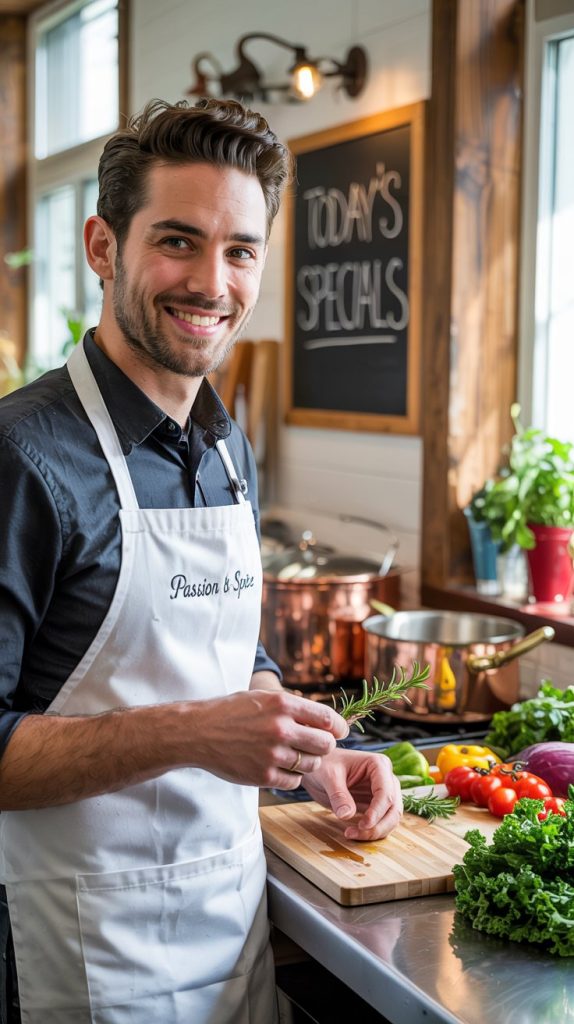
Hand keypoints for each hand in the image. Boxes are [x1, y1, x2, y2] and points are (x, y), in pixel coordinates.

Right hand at [184, 690, 348, 790]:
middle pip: (325, 744)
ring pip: (312, 765)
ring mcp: (272, 754)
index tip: (340, 732)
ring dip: (309, 762)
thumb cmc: (232, 712)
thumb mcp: (263, 698)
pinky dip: (293, 776)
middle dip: (325, 746)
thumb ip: (294, 707)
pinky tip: (281, 767)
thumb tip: (327, 720)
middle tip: (316, 746)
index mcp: (283, 704)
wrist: (198, 732)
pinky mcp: (263, 776)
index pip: (328, 718)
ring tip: (295, 755)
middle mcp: (281, 728)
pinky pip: (295, 781)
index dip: (339, 727)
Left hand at [301, 748, 402, 839]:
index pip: (385, 793)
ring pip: (391, 818)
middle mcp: (386, 778)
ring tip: (350, 833)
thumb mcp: (328, 776)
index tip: (363, 825)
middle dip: (378, 826)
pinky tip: (353, 832)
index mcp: (378, 765)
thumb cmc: (325, 764)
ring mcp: (384, 792)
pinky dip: (371, 831)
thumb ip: (338, 795)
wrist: (319, 768)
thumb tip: (346, 816)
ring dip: (375, 831)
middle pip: (393, 808)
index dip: (377, 812)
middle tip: (355, 833)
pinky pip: (381, 822)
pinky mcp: (376, 805)